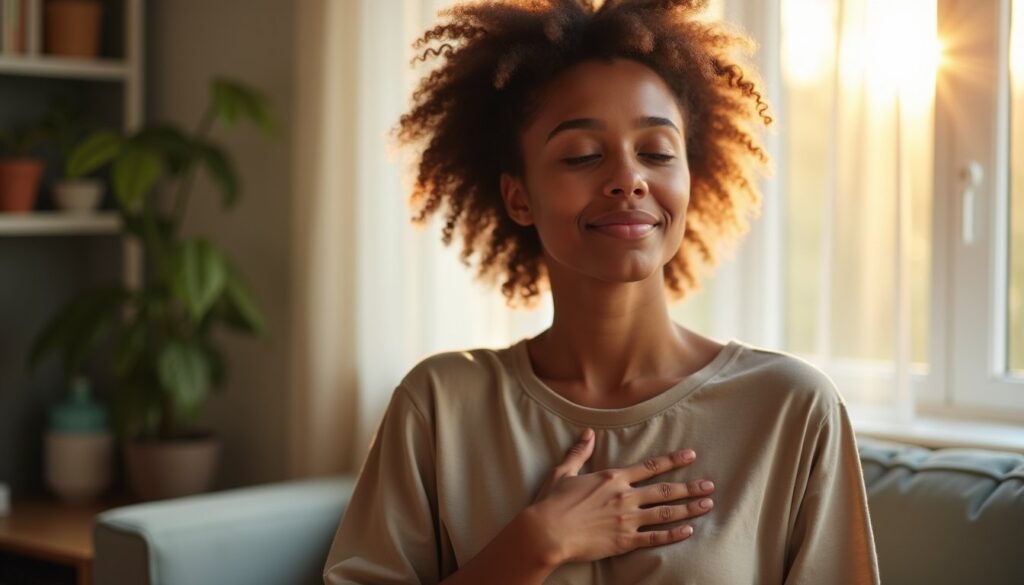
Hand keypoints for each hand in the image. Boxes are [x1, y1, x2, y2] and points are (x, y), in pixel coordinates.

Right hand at [524, 427, 715, 565]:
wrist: (546, 532)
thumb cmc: (552, 503)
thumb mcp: (564, 472)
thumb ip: (579, 452)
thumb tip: (587, 432)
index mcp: (613, 478)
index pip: (650, 466)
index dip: (673, 460)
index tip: (691, 455)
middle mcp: (624, 496)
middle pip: (665, 490)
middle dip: (690, 487)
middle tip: (710, 486)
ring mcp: (627, 519)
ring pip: (665, 513)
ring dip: (689, 508)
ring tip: (707, 505)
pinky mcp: (624, 541)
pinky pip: (655, 538)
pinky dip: (674, 534)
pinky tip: (689, 531)